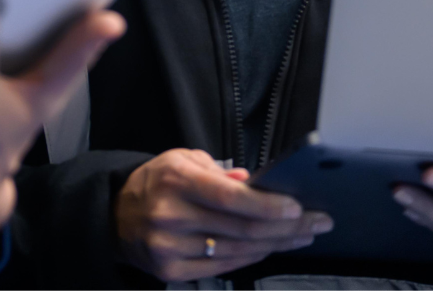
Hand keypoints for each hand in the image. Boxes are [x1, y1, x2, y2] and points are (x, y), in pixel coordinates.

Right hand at [115, 148, 331, 279]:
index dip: (269, 205)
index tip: (298, 207)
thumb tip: (257, 184)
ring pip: (238, 251)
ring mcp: (170, 247)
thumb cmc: (156, 183)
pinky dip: (252, 257)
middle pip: (242, 228)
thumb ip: (220, 172)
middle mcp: (171, 216)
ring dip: (277, 244)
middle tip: (316, 222)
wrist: (116, 216)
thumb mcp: (183, 160)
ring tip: (302, 235)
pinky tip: (271, 248)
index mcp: (176, 180)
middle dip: (287, 226)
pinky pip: (224, 267)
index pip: (231, 198)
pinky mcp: (171, 271)